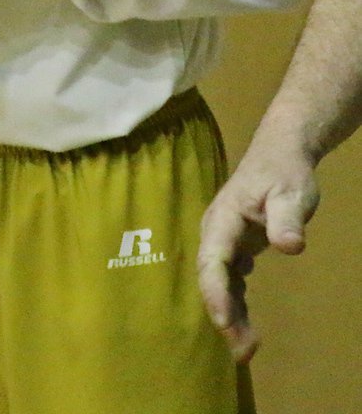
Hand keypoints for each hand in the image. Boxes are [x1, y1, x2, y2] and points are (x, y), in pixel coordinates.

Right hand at [197, 133, 319, 362]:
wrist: (280, 153)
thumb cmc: (284, 172)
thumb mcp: (291, 193)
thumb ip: (288, 219)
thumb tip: (290, 246)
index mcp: (223, 219)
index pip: (213, 260)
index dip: (215, 292)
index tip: (224, 321)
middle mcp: (216, 232)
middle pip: (213, 278)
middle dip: (223, 314)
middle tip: (244, 350)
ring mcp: (224, 240)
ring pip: (219, 282)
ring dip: (230, 314)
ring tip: (247, 347)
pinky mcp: (235, 246)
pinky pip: (229, 279)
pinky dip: (235, 303)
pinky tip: (246, 324)